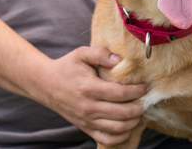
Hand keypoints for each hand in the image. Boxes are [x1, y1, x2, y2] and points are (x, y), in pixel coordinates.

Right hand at [30, 46, 147, 145]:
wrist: (46, 85)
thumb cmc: (67, 67)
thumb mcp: (81, 54)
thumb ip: (101, 53)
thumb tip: (120, 60)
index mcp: (89, 88)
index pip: (121, 93)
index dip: (137, 91)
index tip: (145, 86)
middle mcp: (89, 107)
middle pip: (123, 113)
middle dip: (140, 107)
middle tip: (145, 100)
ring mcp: (87, 120)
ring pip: (118, 128)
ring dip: (134, 121)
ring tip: (138, 111)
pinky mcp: (85, 128)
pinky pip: (107, 139)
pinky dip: (121, 136)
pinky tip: (127, 126)